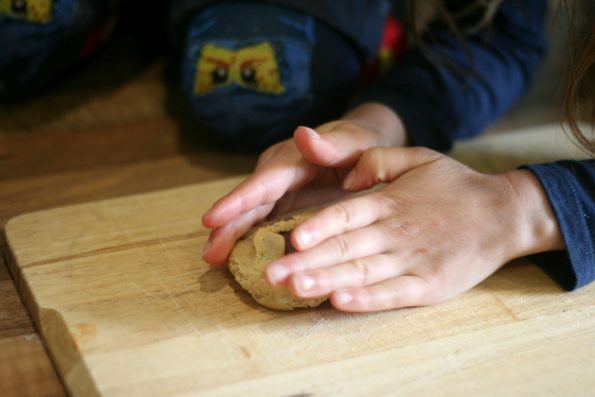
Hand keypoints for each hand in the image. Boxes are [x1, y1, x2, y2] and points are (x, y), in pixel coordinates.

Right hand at [202, 103, 406, 264]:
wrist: (362, 146)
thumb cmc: (361, 143)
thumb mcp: (355, 141)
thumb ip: (334, 143)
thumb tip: (303, 134)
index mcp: (293, 159)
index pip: (263, 182)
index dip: (238, 201)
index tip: (212, 218)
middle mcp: (278, 174)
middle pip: (249, 202)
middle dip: (227, 226)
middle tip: (209, 253)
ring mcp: (278, 190)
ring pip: (250, 214)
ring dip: (231, 235)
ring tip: (213, 259)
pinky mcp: (282, 204)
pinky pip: (262, 221)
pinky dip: (249, 238)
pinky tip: (236, 258)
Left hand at [264, 147, 564, 311]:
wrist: (502, 214)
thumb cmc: (454, 186)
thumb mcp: (418, 158)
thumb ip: (377, 161)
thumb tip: (343, 178)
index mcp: (389, 202)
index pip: (345, 215)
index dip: (318, 226)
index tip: (292, 238)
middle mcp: (396, 231)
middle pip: (345, 248)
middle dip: (307, 262)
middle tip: (272, 273)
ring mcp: (412, 260)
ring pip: (362, 273)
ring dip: (327, 282)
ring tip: (296, 289)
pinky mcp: (429, 284)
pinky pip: (393, 294)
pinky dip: (367, 300)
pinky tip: (340, 303)